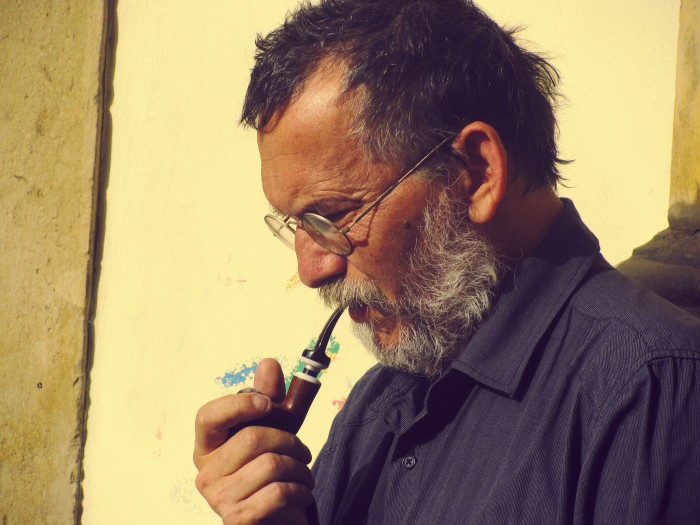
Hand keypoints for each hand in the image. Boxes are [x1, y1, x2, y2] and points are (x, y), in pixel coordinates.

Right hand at [194, 358, 314, 523]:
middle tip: (302, 450)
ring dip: (300, 468)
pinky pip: (278, 492)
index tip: (267, 404)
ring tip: (303, 474)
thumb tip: (268, 363)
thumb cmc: (268, 470)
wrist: (274, 517)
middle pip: (252, 438)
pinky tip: (301, 493)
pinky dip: (300, 490)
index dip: (238, 405)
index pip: (207, 416)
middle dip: (290, 440)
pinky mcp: (239, 519)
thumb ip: (268, 397)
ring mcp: (219, 498)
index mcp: (207, 445)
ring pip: (271, 465)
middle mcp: (206, 473)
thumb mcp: (271, 429)